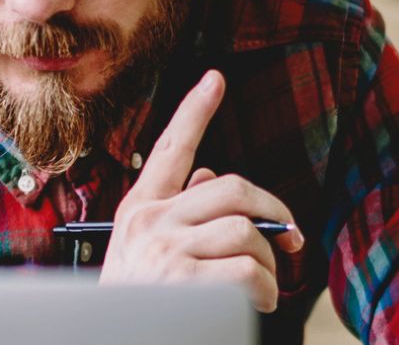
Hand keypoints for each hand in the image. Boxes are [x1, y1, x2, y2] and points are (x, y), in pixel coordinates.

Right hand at [98, 70, 304, 312]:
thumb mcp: (144, 254)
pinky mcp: (183, 280)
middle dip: (273, 211)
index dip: (194, 111)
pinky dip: (265, 291)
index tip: (215, 79)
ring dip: (268, 265)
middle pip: (231, 187)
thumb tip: (210, 175)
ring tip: (260, 291)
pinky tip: (255, 306)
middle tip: (290, 238)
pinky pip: (249, 270)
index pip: (170, 149)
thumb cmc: (139, 306)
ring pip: (246, 231)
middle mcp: (150, 222)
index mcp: (140, 210)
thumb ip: (176, 215)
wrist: (108, 340)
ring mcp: (164, 249)